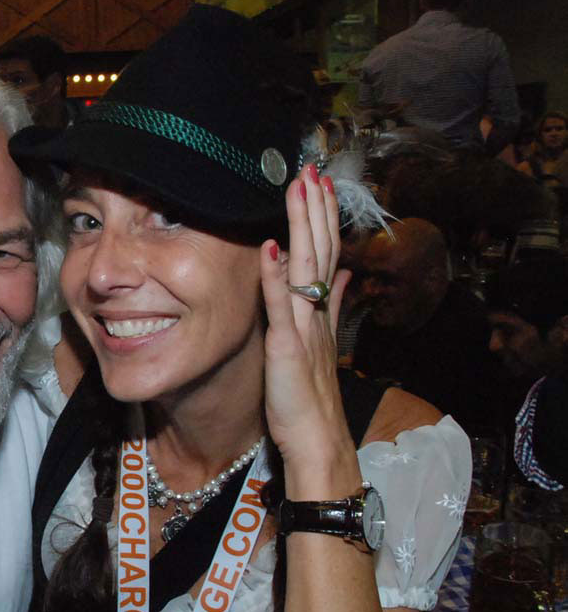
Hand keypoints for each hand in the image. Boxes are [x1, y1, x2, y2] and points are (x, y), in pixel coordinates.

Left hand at [259, 167, 359, 494]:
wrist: (318, 442)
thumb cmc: (310, 401)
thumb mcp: (320, 346)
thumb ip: (331, 307)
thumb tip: (342, 275)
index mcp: (321, 312)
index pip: (324, 255)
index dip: (321, 218)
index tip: (318, 184)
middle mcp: (317, 314)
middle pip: (319, 250)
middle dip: (315, 208)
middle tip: (310, 169)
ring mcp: (305, 328)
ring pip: (306, 267)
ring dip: (302, 226)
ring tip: (299, 189)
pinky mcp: (289, 347)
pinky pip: (282, 306)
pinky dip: (276, 276)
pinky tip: (270, 246)